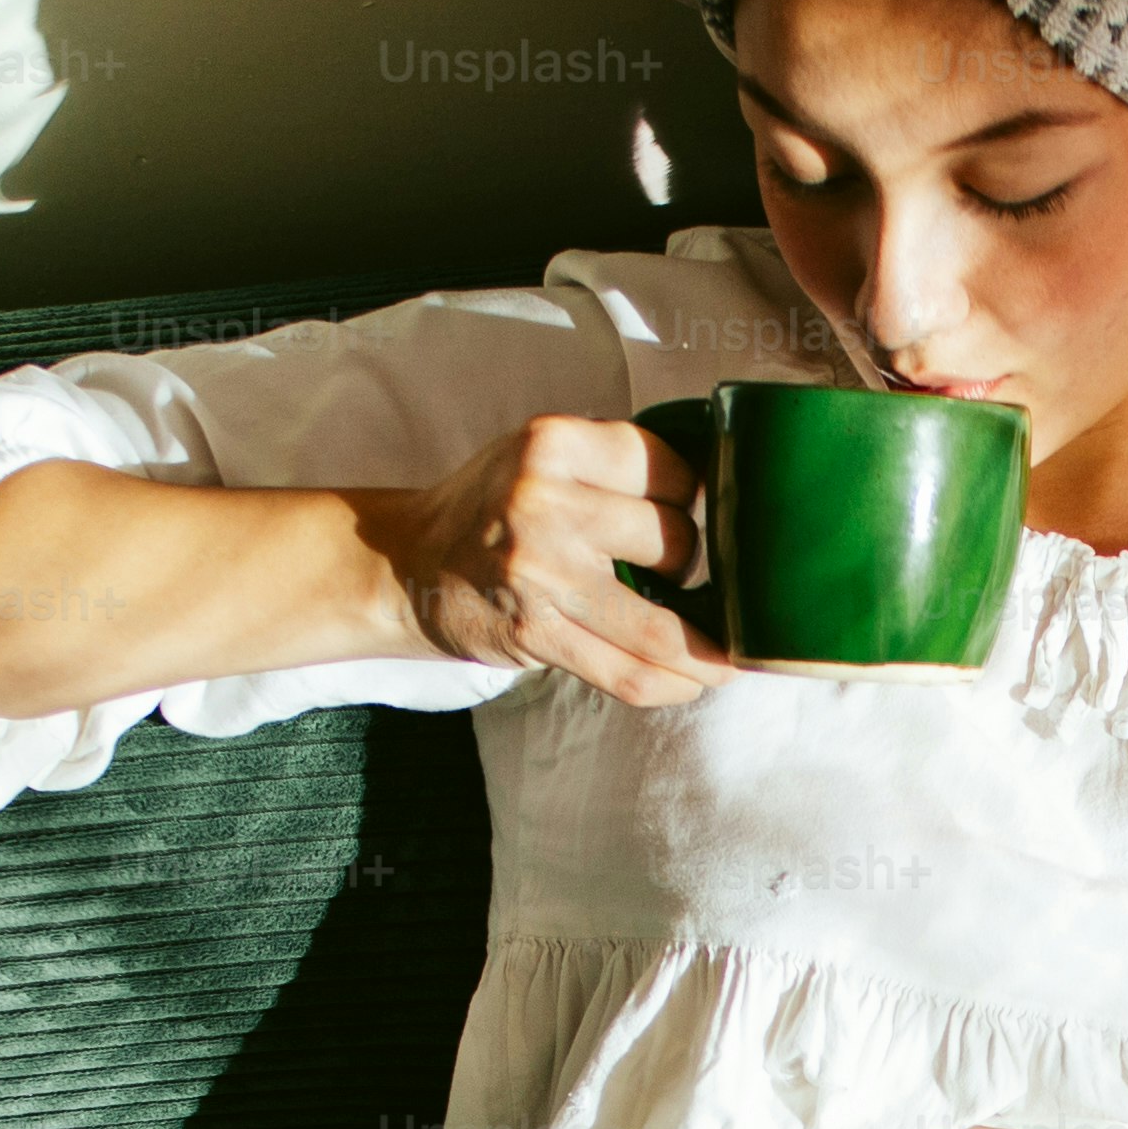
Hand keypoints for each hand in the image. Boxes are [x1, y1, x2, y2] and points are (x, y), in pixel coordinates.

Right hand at [386, 411, 739, 708]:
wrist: (404, 564)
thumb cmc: (491, 510)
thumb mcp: (540, 456)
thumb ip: (611, 466)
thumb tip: (719, 496)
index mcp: (555, 443)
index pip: (671, 468)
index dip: (694, 498)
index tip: (693, 515)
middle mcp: (545, 502)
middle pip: (675, 542)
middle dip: (693, 566)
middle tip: (680, 575)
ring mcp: (539, 572)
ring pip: (662, 628)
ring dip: (705, 652)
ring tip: (722, 657)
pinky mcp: (535, 633)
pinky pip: (630, 674)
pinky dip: (674, 685)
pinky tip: (691, 682)